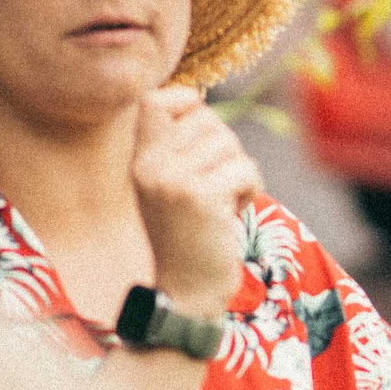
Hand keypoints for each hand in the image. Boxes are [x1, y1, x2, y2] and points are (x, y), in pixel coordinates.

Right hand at [132, 86, 261, 318]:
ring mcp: (172, 180)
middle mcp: (149, 166)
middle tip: (217, 184)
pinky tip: (232, 213)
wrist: (187, 291)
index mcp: (140, 160)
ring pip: (230, 143)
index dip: (186, 102)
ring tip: (222, 202)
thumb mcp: (170, 184)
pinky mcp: (200, 197)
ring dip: (239, 172)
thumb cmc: (190, 234)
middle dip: (226, 148)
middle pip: (207, 120)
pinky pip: (245, 168)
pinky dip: (250, 189)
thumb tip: (198, 98)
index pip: (154, 100)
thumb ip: (179, 146)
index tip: (201, 135)